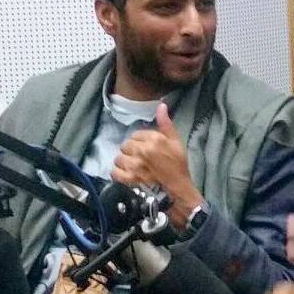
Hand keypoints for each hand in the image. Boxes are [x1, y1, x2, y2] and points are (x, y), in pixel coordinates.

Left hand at [111, 103, 203, 230]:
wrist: (178, 188)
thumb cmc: (178, 165)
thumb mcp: (176, 142)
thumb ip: (165, 124)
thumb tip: (161, 105)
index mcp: (154, 140)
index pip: (135, 135)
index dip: (139, 141)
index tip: (145, 148)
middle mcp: (142, 151)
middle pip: (125, 145)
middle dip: (131, 151)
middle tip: (139, 158)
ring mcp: (135, 165)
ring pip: (119, 158)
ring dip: (124, 162)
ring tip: (132, 167)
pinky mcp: (130, 179)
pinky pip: (115, 172)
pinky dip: (118, 173)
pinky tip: (125, 174)